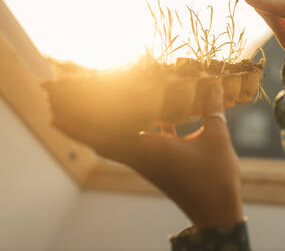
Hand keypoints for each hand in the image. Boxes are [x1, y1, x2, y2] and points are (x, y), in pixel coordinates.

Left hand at [52, 84, 242, 228]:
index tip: (56, 112)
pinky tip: (142, 116)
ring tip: (88, 110)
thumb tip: (215, 84)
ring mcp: (147, 163)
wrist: (216, 212)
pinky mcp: (156, 167)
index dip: (78, 124)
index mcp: (150, 149)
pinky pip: (135, 145)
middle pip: (100, 141)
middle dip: (78, 126)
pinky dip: (129, 131)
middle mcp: (142, 157)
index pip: (105, 135)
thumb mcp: (217, 139)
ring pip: (115, 144)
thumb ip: (212, 109)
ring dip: (99, 129)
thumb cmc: (215, 177)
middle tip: (59, 108)